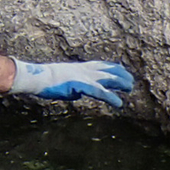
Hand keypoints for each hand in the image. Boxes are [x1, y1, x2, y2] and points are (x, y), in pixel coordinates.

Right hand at [8, 58, 133, 106]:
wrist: (39, 77)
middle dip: (121, 75)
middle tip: (130, 82)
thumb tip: (80, 93)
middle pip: (108, 70)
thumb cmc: (46, 80)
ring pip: (108, 78)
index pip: (101, 65)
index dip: (113, 68)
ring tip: (129, 88)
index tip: (122, 71)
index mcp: (80, 68)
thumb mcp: (64, 80)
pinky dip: (110, 97)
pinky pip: (100, 92)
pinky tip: (118, 103)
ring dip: (121, 83)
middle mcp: (85, 70)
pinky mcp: (82, 85)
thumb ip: (76, 85)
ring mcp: (84, 77)